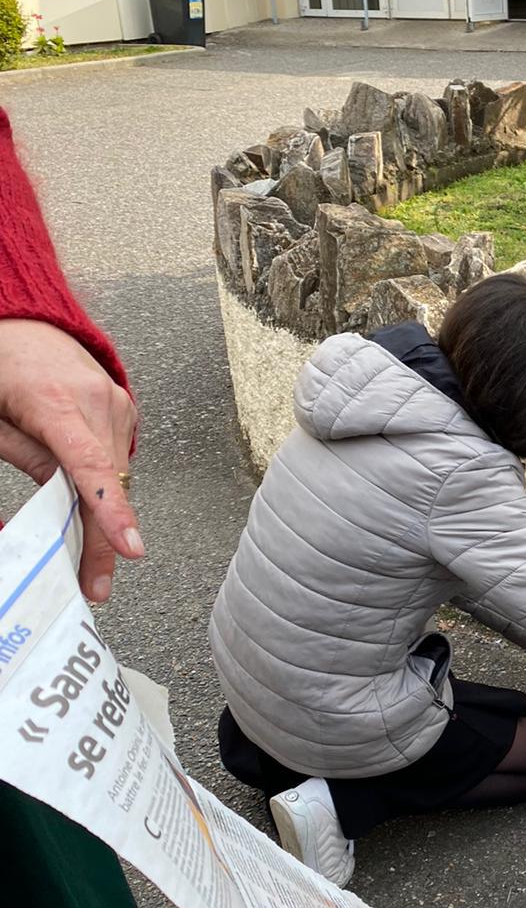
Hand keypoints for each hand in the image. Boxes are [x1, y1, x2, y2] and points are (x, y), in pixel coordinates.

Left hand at [0, 319, 141, 602]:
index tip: (130, 548)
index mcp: (56, 404)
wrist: (25, 323)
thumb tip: (56, 506)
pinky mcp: (125, 408)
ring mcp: (116, 403)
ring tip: (88, 554)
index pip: (90, 468)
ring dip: (104, 515)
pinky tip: (85, 493)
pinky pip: (117, 459)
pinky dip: (105, 483)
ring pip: (117, 476)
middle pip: (109, 485)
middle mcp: (96, 402)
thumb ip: (26, 457)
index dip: (111, 512)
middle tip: (94, 585)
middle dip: (103, 538)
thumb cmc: (0, 370)